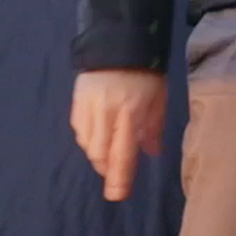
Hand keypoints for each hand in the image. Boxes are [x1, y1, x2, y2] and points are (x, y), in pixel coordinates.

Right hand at [70, 69, 166, 200]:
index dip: (119, 179)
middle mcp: (107, 112)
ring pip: (86, 144)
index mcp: (131, 113)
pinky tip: (97, 134)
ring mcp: (89, 106)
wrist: (119, 40)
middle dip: (106, 168)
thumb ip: (154, 127)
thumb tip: (152, 154)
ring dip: (97, 154)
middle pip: (99, 154)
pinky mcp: (77, 99)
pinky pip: (78, 128)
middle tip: (115, 172)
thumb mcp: (159, 98)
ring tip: (108, 151)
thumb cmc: (146, 72)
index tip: (116, 196)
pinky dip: (87, 138)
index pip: (122, 154)